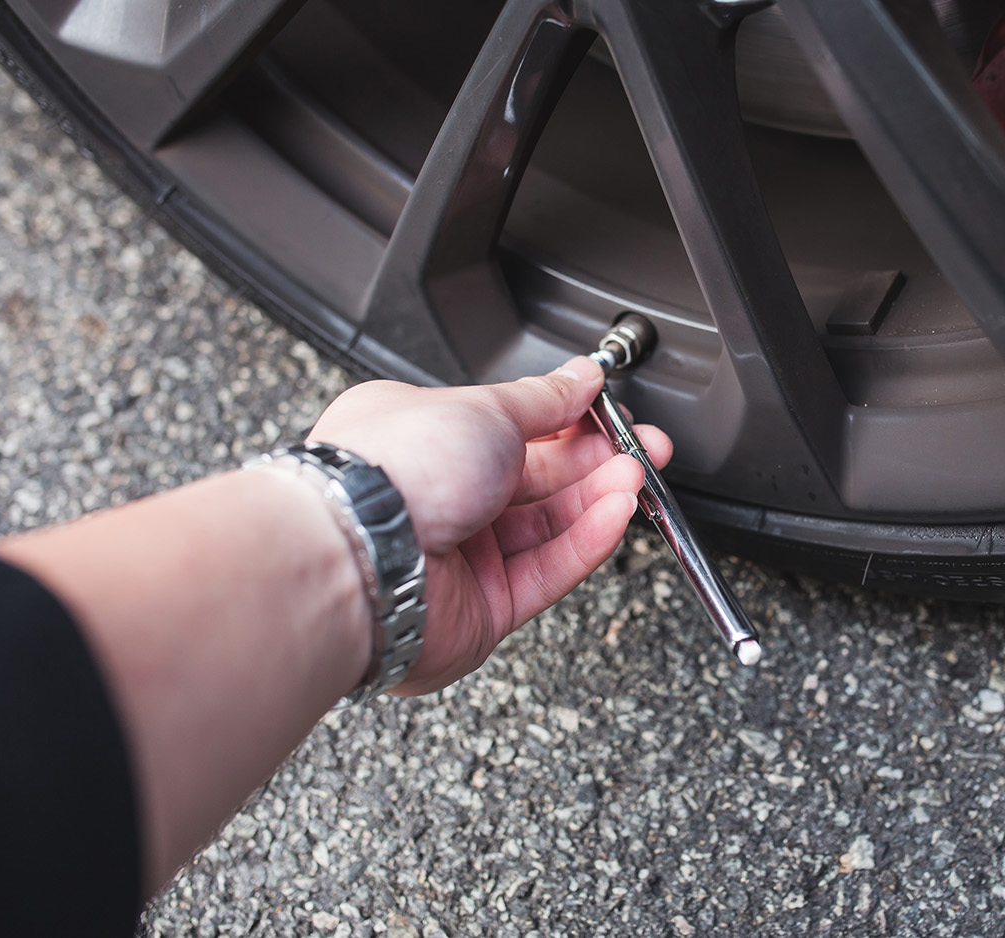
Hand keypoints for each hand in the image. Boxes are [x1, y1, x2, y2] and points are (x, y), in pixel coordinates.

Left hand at [308, 356, 671, 694]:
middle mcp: (436, 496)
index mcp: (422, 437)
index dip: (566, 419)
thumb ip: (544, 399)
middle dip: (595, 461)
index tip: (609, 412)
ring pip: (546, 527)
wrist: (361, 561)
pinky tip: (616, 515)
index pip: (511, 427)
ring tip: (636, 478)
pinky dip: (585, 543)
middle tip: (643, 449)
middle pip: (535, 479)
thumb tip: (579, 377)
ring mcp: (458, 556)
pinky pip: (546, 572)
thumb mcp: (483, 409)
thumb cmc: (391, 475)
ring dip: (597, 500)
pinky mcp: (480, 610)